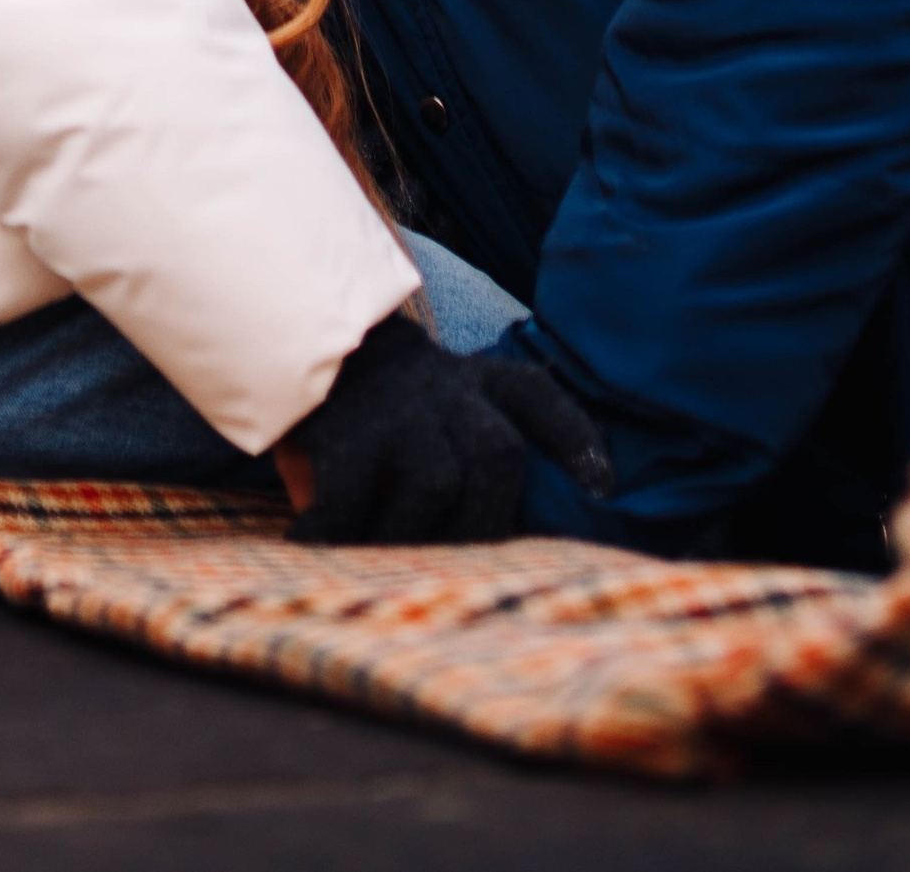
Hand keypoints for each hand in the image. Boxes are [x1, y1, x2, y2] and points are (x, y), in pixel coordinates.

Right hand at [275, 311, 609, 543]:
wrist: (306, 345)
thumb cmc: (389, 405)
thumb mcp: (445, 401)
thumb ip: (474, 449)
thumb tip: (504, 542)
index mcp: (478, 379)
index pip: (537, 397)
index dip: (575, 440)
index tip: (603, 487)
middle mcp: (446, 389)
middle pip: (497, 456)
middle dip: (489, 521)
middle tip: (459, 565)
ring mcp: (398, 409)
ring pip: (436, 486)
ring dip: (412, 536)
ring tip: (381, 559)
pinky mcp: (347, 431)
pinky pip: (355, 499)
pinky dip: (337, 531)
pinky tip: (313, 538)